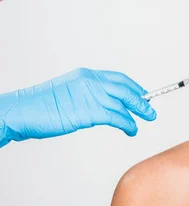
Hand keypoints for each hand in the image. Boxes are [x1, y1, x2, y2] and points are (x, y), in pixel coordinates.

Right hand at [0, 68, 156, 146]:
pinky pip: (116, 117)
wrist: (21, 111)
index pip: (118, 79)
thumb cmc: (40, 106)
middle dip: (141, 100)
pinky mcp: (88, 113)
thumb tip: (105, 104)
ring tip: (144, 120)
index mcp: (86, 75)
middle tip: (150, 110)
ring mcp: (90, 96)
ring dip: (137, 113)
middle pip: (125, 89)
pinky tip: (131, 129)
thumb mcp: (68, 92)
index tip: (143, 94)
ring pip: (123, 103)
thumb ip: (87, 94)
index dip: (134, 87)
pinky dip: (127, 124)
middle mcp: (90, 82)